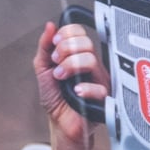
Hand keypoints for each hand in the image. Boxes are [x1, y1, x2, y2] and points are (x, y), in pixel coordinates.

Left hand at [34, 21, 109, 146]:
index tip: (54, 46)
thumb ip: (45, 48)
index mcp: (79, 56)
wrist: (60, 123)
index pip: (79, 32)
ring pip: (91, 60)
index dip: (65, 35)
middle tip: (56, 64)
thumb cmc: (56, 98)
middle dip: (65, 50)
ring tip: (61, 79)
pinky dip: (84, 88)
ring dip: (69, 67)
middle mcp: (92, 65)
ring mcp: (101, 80)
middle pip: (86, 42)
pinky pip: (99, 87)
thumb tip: (50, 26)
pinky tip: (76, 92)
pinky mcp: (105, 97)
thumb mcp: (43, 69)